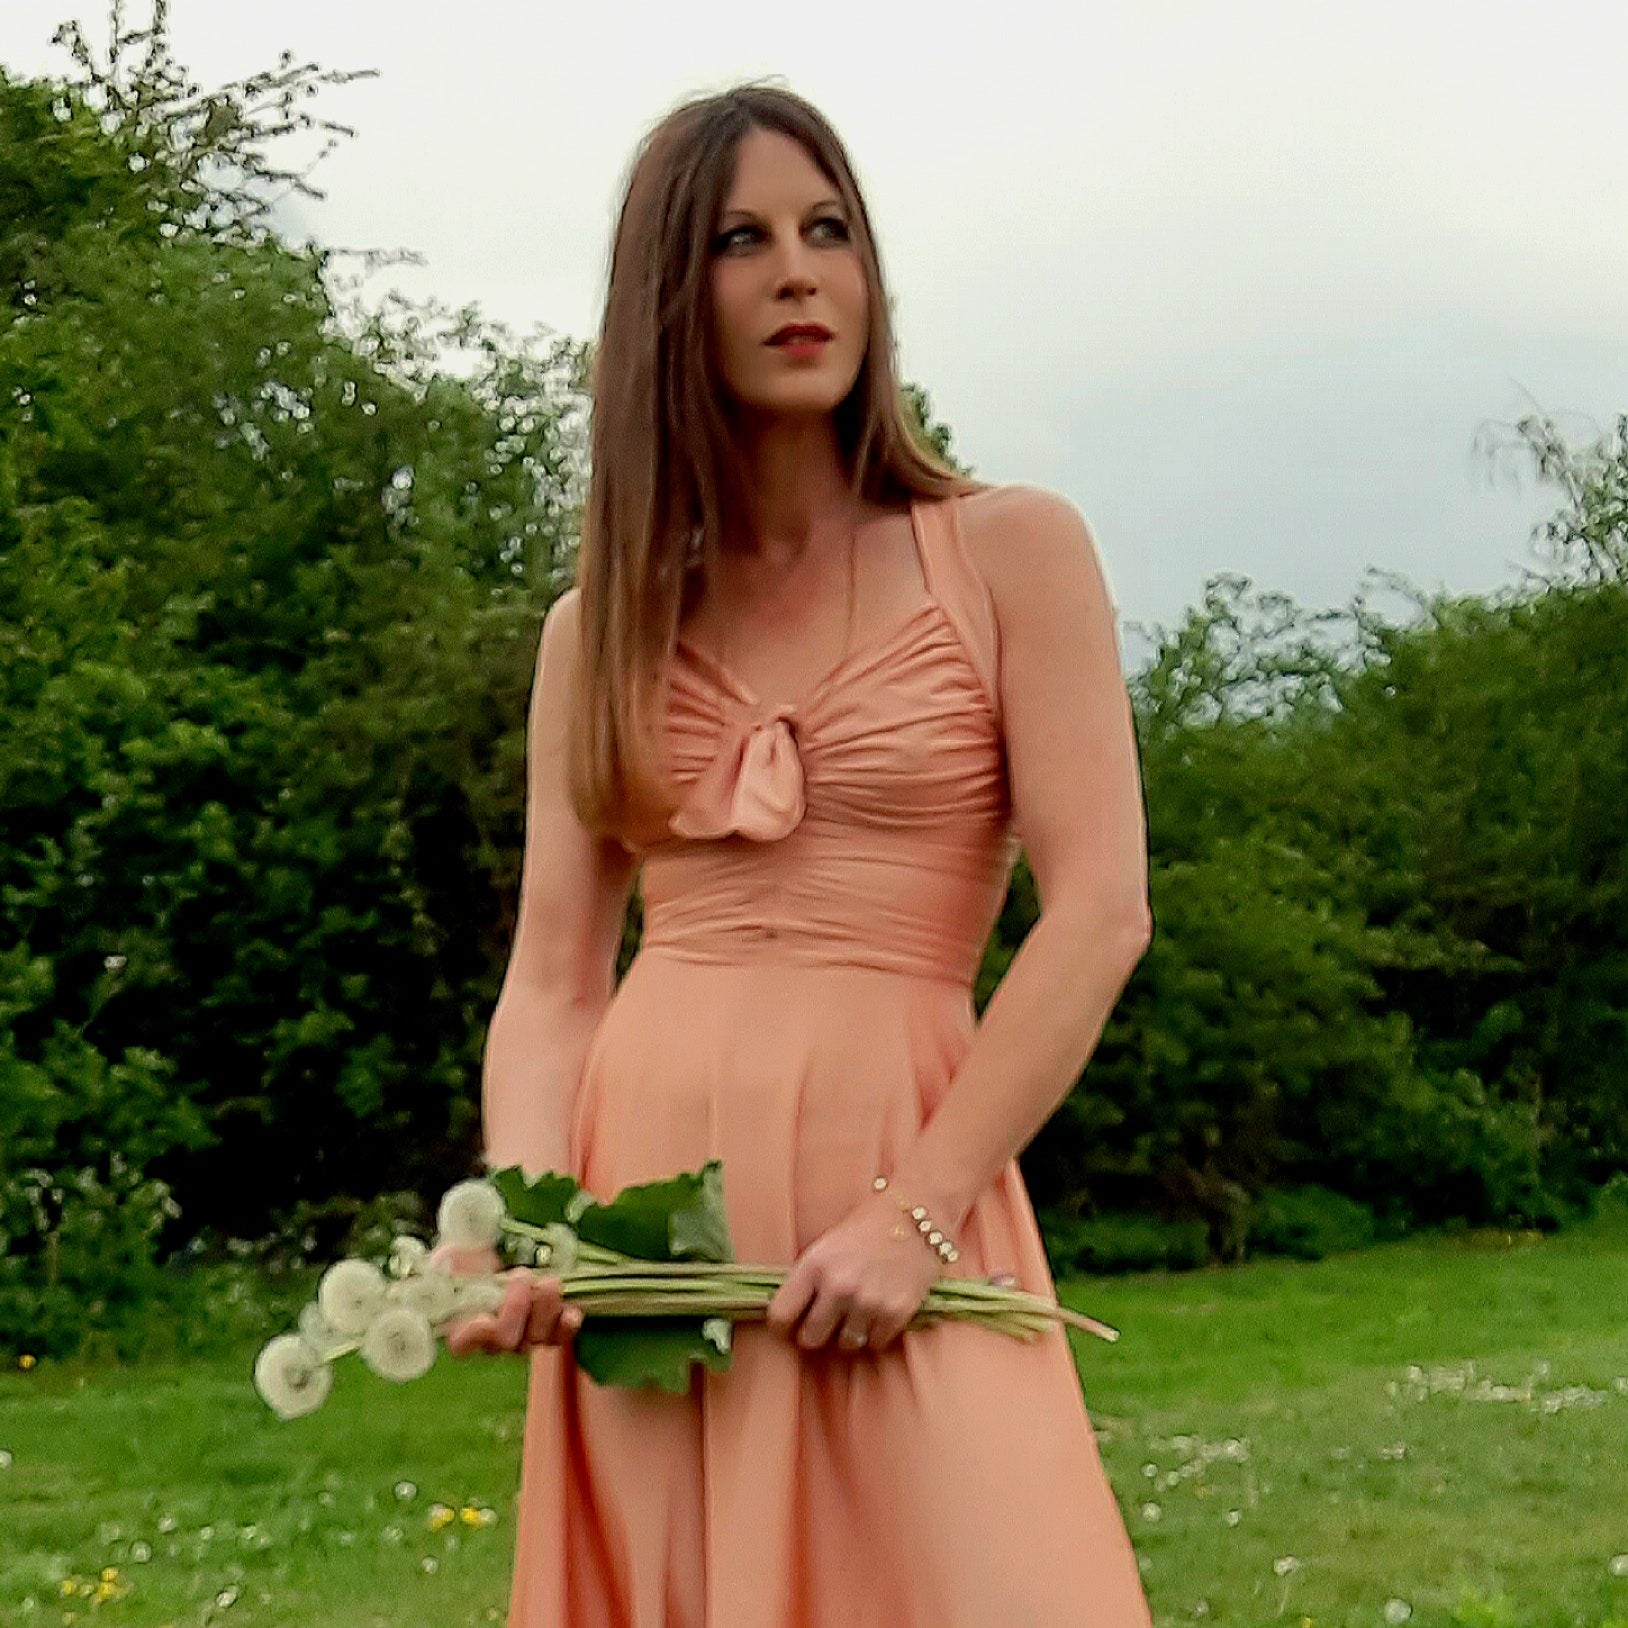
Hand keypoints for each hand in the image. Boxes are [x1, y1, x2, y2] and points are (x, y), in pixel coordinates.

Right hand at [427, 1241, 582, 1355]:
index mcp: (459, 1326)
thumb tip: (450, 1260)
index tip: (483, 1316)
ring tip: (549, 1283)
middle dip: (517, 1308)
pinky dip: (567, 1326)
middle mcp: (490, 1340)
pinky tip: (572, 1312)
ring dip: (546, 1310)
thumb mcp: (451, 1257)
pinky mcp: (545, 1328)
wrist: (493, 1257)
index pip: (463, 1344)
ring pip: (536, 1339)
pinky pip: (559, 1338)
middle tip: (522, 1276)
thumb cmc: (466, 1259)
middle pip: (506, 1341)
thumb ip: (447, 1263)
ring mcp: (520, 1337)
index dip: (474, 1334)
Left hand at [764, 1189, 942, 1353]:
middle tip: (824, 1323)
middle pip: (810, 1338)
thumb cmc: (869, 1225)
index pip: (780, 1314)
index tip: (788, 1324)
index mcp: (814, 1265)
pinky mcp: (895, 1314)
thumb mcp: (828, 1244)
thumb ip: (810, 1278)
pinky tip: (880, 1310)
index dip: (782, 1324)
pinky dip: (876, 1332)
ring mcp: (868, 1303)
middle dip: (815, 1333)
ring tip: (857, 1311)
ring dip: (849, 1333)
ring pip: (845, 1344)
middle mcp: (838, 1287)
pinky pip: (875, 1343)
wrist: (918, 1214)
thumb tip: (792, 1313)